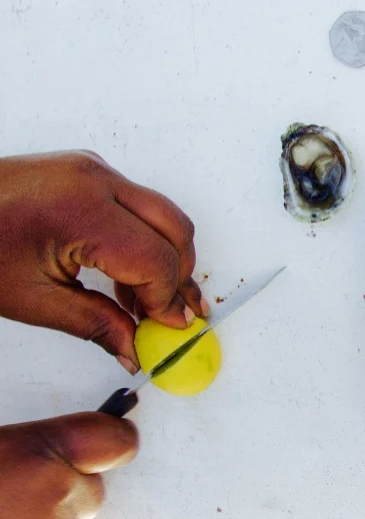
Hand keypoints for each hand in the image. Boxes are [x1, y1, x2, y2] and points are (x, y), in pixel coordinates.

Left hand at [0, 151, 208, 371]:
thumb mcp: (29, 299)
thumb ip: (94, 324)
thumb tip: (135, 348)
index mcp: (80, 210)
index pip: (155, 260)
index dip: (167, 300)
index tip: (169, 330)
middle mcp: (96, 180)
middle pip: (175, 232)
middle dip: (181, 278)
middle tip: (177, 318)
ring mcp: (95, 170)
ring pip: (164, 217)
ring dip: (168, 260)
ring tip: (151, 305)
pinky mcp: (90, 172)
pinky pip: (140, 206)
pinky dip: (147, 241)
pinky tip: (130, 279)